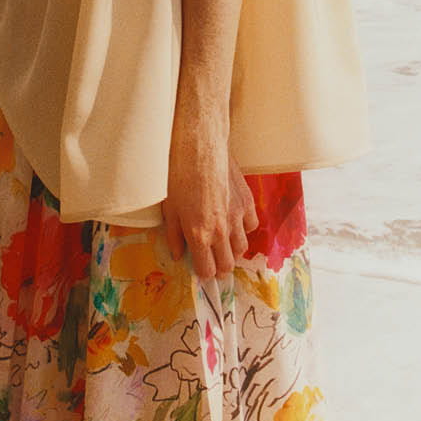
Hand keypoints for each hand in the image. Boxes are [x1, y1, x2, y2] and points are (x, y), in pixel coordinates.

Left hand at [161, 123, 258, 280]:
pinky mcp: (247, 201)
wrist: (199, 147)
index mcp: (198, 234)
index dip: (204, 273)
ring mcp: (236, 216)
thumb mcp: (169, 208)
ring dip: (233, 249)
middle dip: (220, 267)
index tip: (201, 268)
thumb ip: (174, 236)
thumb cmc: (179, 175)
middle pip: (228, 265)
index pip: (207, 270)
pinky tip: (234, 220)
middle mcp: (220, 230)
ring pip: (242, 248)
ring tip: (224, 242)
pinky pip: (252, 225)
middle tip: (214, 262)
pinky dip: (245, 227)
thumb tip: (178, 255)